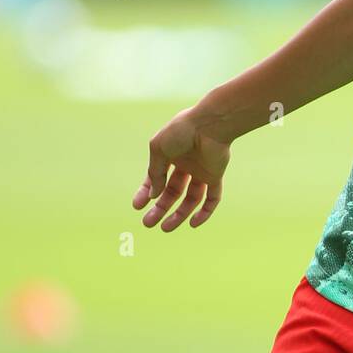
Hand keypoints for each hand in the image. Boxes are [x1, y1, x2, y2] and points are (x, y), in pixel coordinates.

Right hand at [132, 107, 231, 230]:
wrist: (210, 124)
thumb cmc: (181, 131)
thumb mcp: (159, 149)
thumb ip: (155, 172)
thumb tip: (153, 195)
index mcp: (170, 154)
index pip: (156, 178)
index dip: (146, 192)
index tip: (137, 206)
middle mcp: (186, 164)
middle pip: (172, 192)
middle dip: (160, 208)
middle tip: (148, 223)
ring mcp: (201, 171)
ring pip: (191, 199)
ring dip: (179, 215)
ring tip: (165, 229)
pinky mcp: (215, 176)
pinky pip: (212, 198)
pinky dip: (204, 212)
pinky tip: (193, 224)